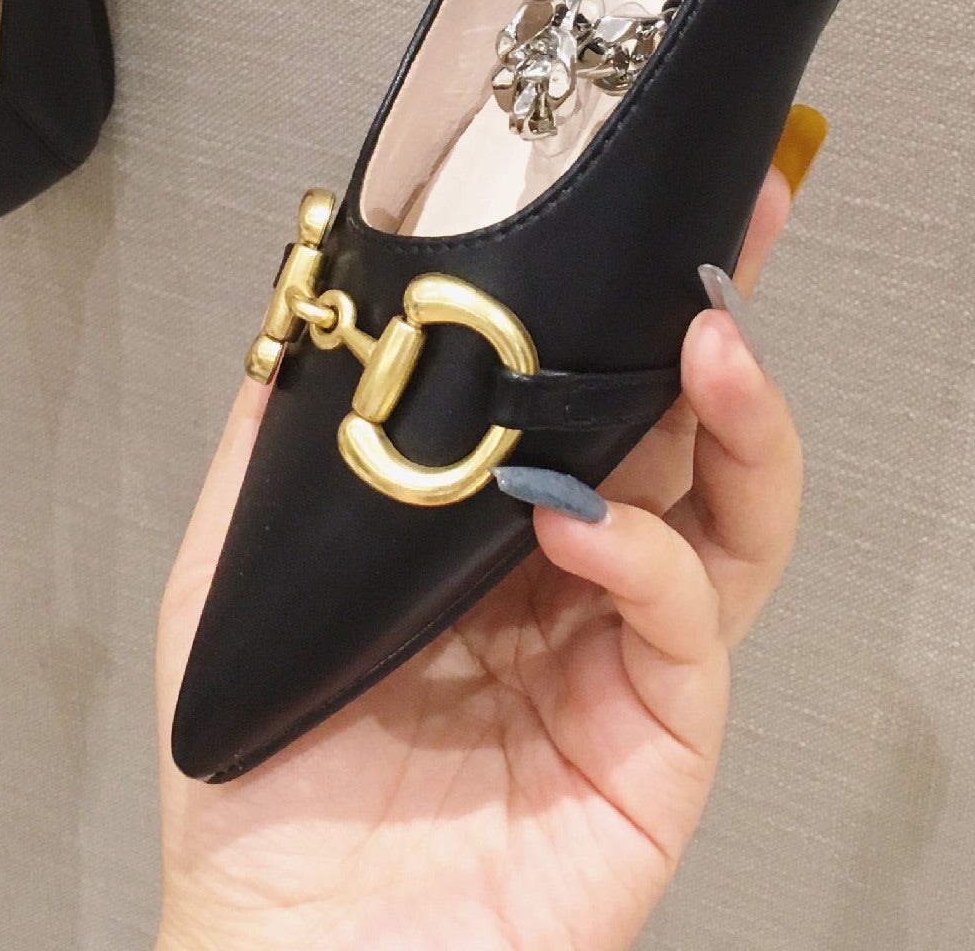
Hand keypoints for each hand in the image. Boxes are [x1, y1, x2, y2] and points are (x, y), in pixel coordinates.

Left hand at [156, 120, 817, 950]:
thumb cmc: (263, 775)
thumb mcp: (241, 572)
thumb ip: (283, 442)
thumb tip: (310, 297)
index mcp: (498, 528)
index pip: (594, 391)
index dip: (633, 297)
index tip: (661, 199)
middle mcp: (578, 580)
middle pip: (687, 434)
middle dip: (719, 323)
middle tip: (733, 232)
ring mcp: (625, 662)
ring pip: (733, 521)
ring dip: (733, 422)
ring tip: (707, 343)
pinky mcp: (653, 748)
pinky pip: (680, 632)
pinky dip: (648, 559)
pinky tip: (583, 520)